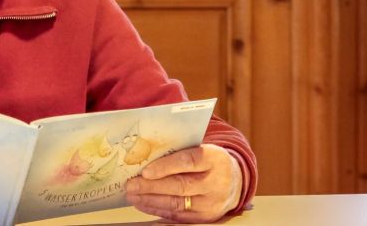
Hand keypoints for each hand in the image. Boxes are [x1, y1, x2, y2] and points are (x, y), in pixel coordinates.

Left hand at [125, 144, 241, 223]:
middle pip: (180, 186)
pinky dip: (157, 210)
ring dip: (150, 199)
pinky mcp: (206, 217)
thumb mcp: (202, 149)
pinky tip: (143, 203)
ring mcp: (212, 203)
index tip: (146, 171)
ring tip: (133, 194)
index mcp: (215, 159)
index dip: (166, 167)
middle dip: (152, 186)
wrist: (235, 181)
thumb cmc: (209, 161)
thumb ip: (180, 151)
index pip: (189, 161)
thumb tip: (145, 154)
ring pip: (176, 203)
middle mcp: (216, 182)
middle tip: (131, 184)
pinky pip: (177, 216)